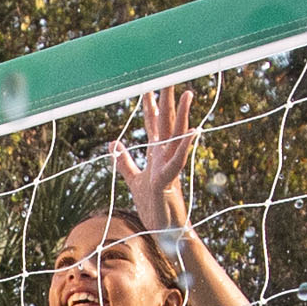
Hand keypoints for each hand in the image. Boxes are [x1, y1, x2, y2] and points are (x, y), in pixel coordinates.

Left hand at [109, 84, 198, 251]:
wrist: (164, 230)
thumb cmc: (153, 205)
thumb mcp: (133, 179)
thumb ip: (124, 161)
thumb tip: (114, 142)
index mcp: (156, 154)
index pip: (152, 124)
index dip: (149, 106)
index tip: (148, 85)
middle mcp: (165, 156)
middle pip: (165, 122)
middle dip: (166, 100)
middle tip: (169, 75)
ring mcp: (169, 166)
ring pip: (176, 136)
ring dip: (181, 115)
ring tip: (187, 93)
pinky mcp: (169, 181)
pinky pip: (178, 161)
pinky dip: (184, 146)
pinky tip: (192, 131)